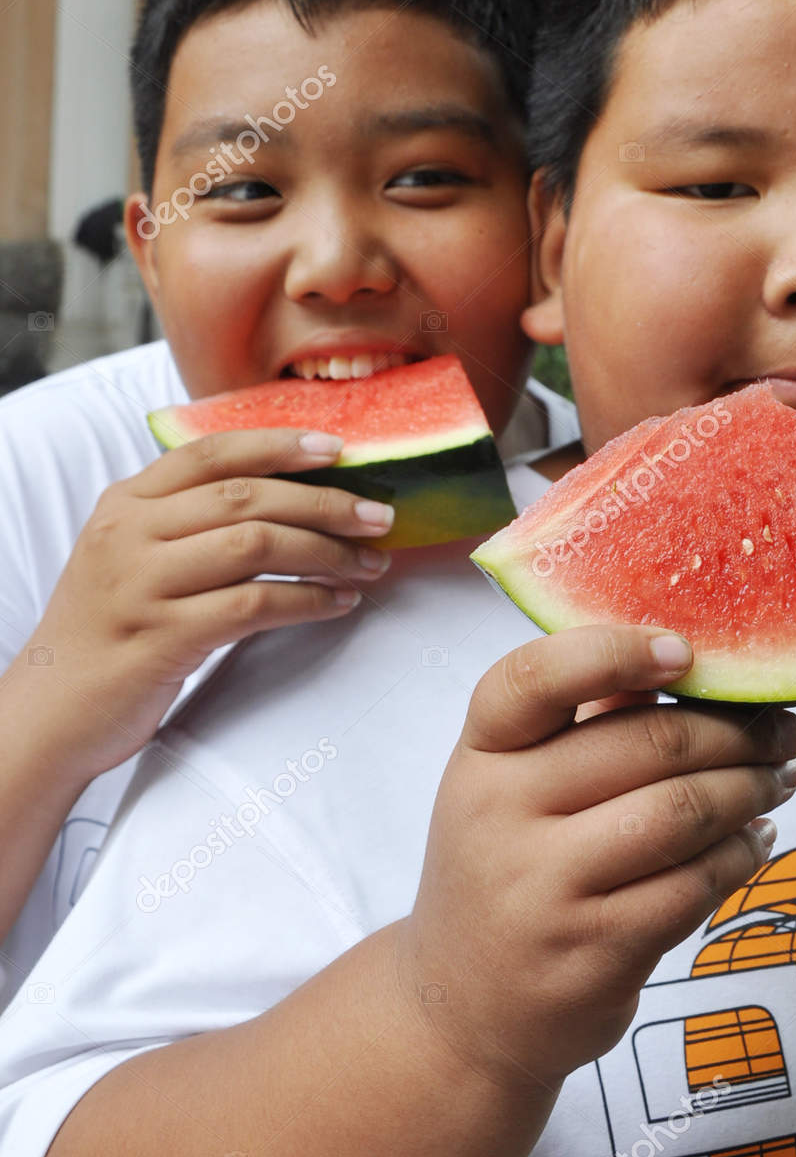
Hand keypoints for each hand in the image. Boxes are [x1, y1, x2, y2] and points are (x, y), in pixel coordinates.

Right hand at [23, 428, 393, 779]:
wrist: (52, 710)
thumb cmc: (109, 632)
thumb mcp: (129, 557)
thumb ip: (184, 521)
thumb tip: (284, 498)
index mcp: (125, 503)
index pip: (212, 453)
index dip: (280, 446)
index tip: (339, 450)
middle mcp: (129, 534)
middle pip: (246, 498)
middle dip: (325, 503)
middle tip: (380, 517)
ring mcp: (142, 585)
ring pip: (255, 546)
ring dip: (327, 553)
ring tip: (369, 565)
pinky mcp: (163, 638)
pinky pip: (253, 606)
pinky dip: (307, 601)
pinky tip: (338, 604)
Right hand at [399, 625, 795, 1090]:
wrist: (461, 1010)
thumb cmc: (504, 873)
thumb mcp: (509, 790)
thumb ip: (581, 725)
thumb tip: (687, 662)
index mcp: (480, 757)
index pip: (534, 678)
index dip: (616, 653)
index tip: (687, 652)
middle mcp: (500, 817)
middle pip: (647, 744)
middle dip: (737, 731)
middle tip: (785, 730)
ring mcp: (545, 891)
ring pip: (682, 813)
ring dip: (752, 789)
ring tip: (779, 779)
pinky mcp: (593, 955)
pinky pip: (694, 886)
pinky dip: (741, 855)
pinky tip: (755, 840)